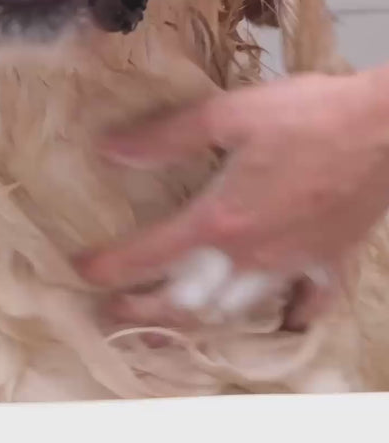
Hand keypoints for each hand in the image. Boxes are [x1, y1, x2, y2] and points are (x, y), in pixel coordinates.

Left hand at [79, 68, 388, 329]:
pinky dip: (288, 318)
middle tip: (114, 311)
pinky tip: (278, 320)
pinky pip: (307, 305)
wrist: (383, 126)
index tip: (84, 270)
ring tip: (170, 329)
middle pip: (189, 300)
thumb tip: (111, 149)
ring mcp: (293, 264)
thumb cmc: (307, 113)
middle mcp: (252, 254)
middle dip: (145, 310)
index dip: (112, 265)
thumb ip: (167, 137)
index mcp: (221, 218)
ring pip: (238, 311)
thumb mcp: (228, 114)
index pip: (152, 254)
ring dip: (198, 324)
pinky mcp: (328, 261)